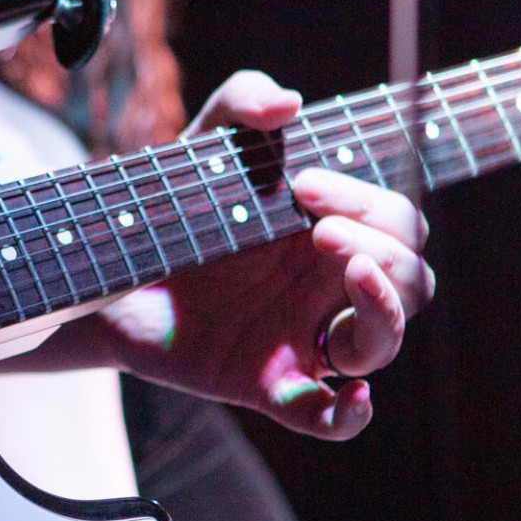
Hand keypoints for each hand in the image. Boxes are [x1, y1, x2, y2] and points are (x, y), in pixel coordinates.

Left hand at [91, 71, 433, 439]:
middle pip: (414, 280)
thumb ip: (243, 100)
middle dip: (382, 248)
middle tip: (315, 228)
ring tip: (351, 272)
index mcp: (335, 233)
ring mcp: (302, 339)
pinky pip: (327, 420)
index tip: (304, 184)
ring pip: (384, 342)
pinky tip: (350, 395)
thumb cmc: (171, 204)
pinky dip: (348, 415)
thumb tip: (288, 104)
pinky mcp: (266, 384)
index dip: (372, 206)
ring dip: (385, 309)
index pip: (401, 226)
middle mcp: (330, 288)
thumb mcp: (205, 140)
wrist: (107, 264)